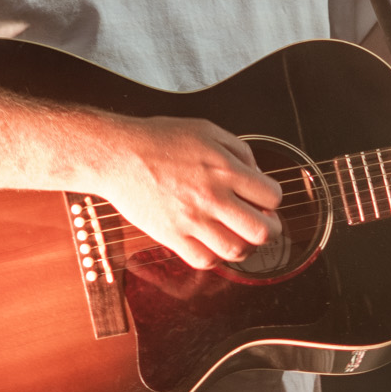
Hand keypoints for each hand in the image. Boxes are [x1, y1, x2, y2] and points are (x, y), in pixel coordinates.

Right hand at [88, 116, 282, 270]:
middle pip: (261, 230)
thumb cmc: (159, 139)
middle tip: (262, 225)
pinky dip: (214, 257)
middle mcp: (212, 196)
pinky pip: (204, 260)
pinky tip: (212, 244)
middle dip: (269, 230)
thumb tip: (256, 172)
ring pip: (236, 250)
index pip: (271, 196)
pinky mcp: (172, 236)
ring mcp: (192, 219)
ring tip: (238, 236)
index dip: (272, 199)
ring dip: (244, 247)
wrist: (118, 154)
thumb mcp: (207, 130)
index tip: (264, 200)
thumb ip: (238, 150)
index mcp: (225, 168)